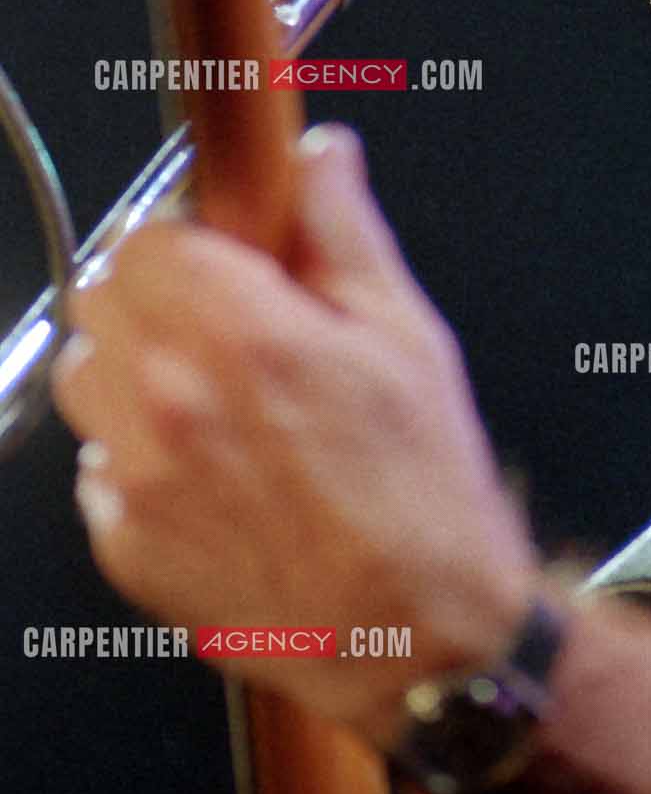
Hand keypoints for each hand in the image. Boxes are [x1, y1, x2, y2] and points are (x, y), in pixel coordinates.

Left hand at [52, 124, 537, 745]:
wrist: (417, 637)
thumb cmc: (423, 492)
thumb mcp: (408, 334)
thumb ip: (345, 230)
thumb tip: (322, 156)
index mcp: (244, 333)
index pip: (145, 237)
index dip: (183, 236)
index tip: (218, 252)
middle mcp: (173, 401)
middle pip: (101, 299)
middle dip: (154, 293)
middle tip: (217, 318)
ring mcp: (139, 479)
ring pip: (83, 378)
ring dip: (130, 369)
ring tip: (208, 393)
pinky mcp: (125, 545)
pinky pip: (97, 468)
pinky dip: (134, 456)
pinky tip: (208, 468)